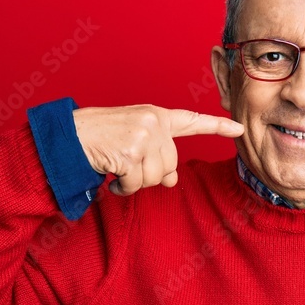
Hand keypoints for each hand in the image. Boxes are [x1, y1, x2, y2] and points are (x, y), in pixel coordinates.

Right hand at [73, 105, 243, 195]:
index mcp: (154, 115)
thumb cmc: (97, 138)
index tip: (239, 129)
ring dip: (134, 182)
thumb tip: (171, 180)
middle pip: (170, 164)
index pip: (191, 121)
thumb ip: (155, 153)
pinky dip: (123, 188)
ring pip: (154, 177)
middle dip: (150, 174)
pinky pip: (136, 184)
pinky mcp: (131, 152)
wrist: (65, 136)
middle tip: (127, 167)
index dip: (217, 127)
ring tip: (116, 169)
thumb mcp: (132, 140)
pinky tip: (111, 176)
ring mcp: (143, 136)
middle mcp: (152, 122)